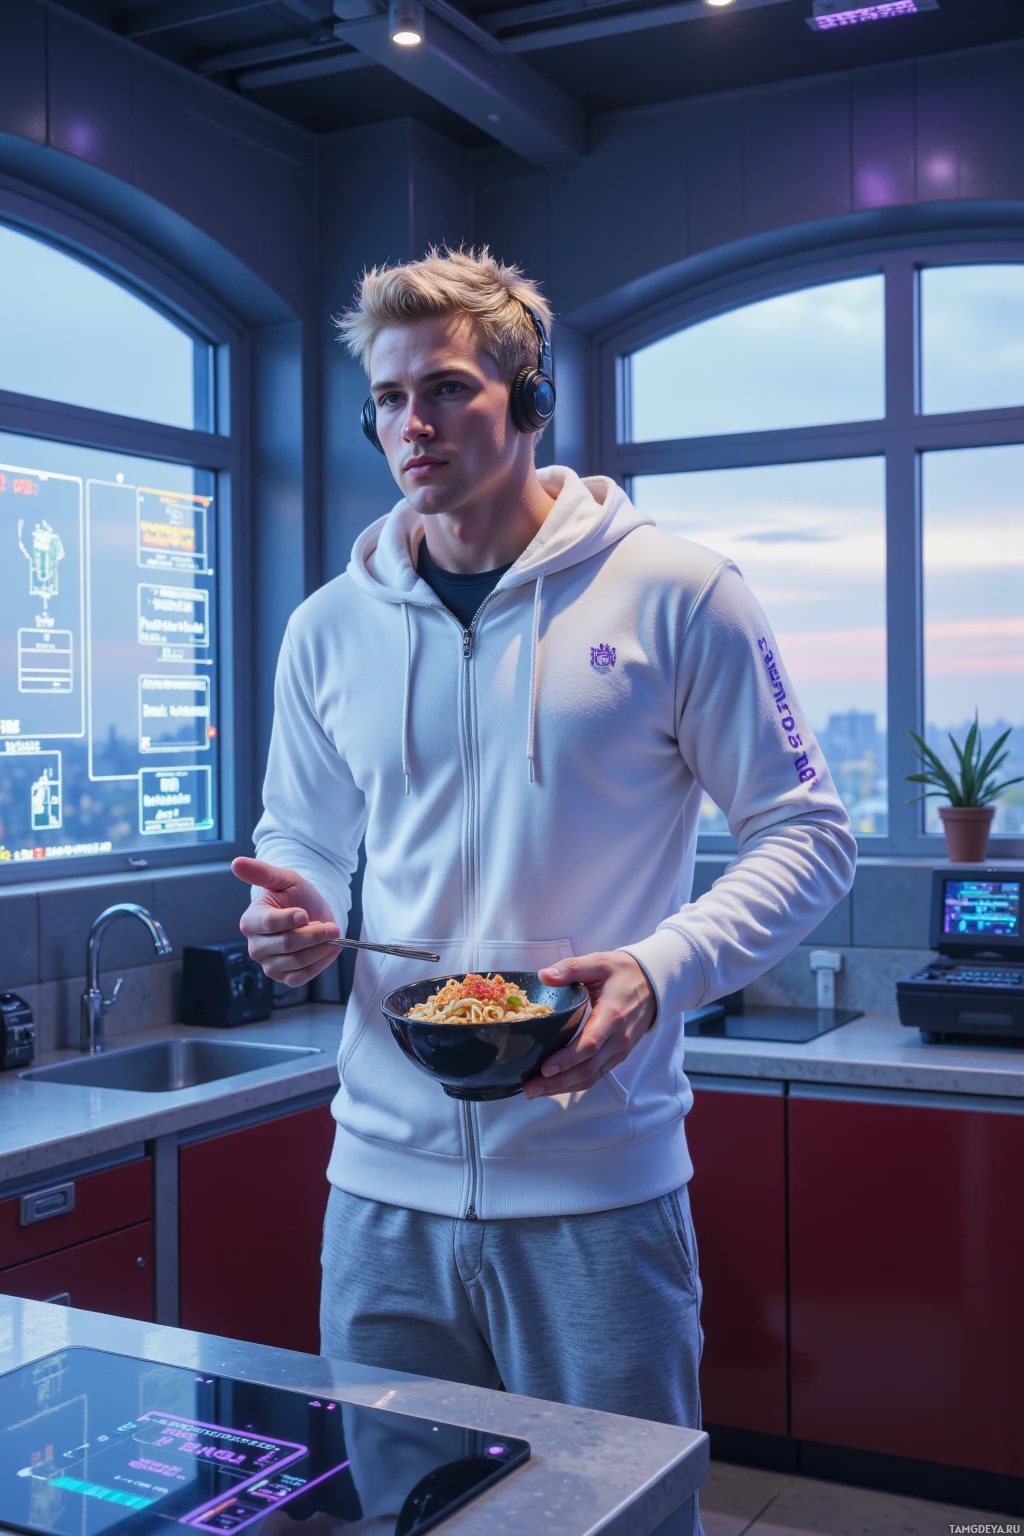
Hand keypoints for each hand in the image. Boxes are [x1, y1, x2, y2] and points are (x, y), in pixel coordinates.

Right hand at [232, 856, 340, 987]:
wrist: (311, 913)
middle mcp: (255, 946)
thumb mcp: (283, 879)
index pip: (269, 924)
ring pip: (297, 961)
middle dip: (314, 934)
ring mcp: (269, 964)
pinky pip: (302, 976)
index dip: (289, 919)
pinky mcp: (283, 977)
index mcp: (251, 921)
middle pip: (287, 944)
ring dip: (321, 947)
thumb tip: (236, 863)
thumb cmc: (294, 895)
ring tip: (332, 934)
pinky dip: (320, 963)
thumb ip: (261, 872)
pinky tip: (329, 948)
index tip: (305, 913)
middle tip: (332, 926)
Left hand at [526, 952, 655, 1097]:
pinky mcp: (618, 1055)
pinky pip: (597, 1074)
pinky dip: (576, 1083)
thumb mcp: (599, 963)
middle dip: (557, 1081)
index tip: (544, 1068)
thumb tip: (543, 976)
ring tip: (536, 1091)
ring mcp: (620, 1050)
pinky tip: (556, 1084)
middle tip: (530, 1088)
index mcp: (612, 1016)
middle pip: (587, 1068)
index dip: (567, 1059)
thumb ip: (571, 969)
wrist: (655, 983)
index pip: (589, 1044)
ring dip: (563, 1087)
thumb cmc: (624, 972)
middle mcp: (618, 1039)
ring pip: (592, 1076)